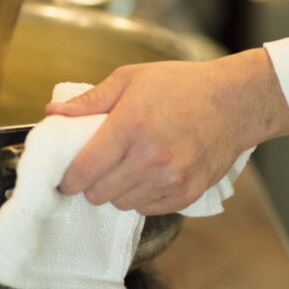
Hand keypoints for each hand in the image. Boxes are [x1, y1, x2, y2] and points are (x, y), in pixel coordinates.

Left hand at [46, 48, 288, 214]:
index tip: (65, 177)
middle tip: (97, 168)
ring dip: (117, 190)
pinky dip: (142, 196)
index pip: (84, 170)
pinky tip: (148, 175)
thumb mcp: (131, 79)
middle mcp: (150, 157)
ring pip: (122, 204)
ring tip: (127, 167)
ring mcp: (171, 179)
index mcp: (131, 126)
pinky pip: (148, 209)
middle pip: (99, 194)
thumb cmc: (183, 86)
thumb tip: (53, 114)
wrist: (235, 102)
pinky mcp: (187, 193)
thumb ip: (90, 101)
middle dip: (91, 184)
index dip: (67, 179)